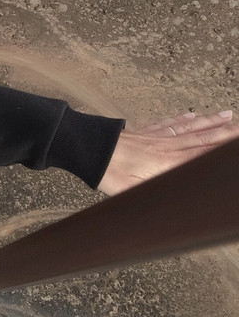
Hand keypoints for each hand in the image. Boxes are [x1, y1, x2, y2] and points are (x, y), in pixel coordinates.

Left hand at [98, 110, 236, 194]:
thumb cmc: (111, 174)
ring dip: (210, 122)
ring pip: (190, 127)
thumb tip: (176, 201)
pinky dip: (183, 119)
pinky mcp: (144, 132)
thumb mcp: (135, 192)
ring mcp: (156, 137)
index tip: (235, 149)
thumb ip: (158, 193)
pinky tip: (191, 115)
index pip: (203, 155)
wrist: (92, 151)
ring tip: (229, 115)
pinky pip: (169, 123)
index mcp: (168, 163)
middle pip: (203, 138)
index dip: (222, 151)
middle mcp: (168, 147)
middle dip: (226, 133)